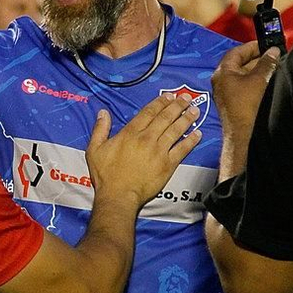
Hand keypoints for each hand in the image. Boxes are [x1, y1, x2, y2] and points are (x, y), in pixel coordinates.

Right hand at [85, 96, 201, 205]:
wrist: (118, 196)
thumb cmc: (106, 176)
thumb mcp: (95, 149)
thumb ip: (100, 129)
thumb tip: (103, 113)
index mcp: (130, 133)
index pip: (148, 112)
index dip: (160, 102)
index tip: (169, 96)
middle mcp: (147, 139)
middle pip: (165, 118)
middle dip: (177, 106)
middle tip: (186, 98)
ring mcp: (159, 151)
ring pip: (176, 130)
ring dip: (186, 119)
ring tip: (195, 111)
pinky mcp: (168, 165)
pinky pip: (182, 149)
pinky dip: (191, 141)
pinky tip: (197, 134)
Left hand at [210, 41, 279, 137]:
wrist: (242, 133)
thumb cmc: (247, 105)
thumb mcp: (259, 80)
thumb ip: (267, 63)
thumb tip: (274, 51)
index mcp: (223, 72)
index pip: (237, 52)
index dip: (252, 47)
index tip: (266, 45)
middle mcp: (221, 80)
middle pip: (239, 62)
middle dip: (257, 58)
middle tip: (273, 56)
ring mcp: (225, 91)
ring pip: (242, 74)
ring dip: (257, 69)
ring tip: (273, 67)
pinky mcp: (231, 101)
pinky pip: (242, 84)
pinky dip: (254, 80)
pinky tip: (267, 81)